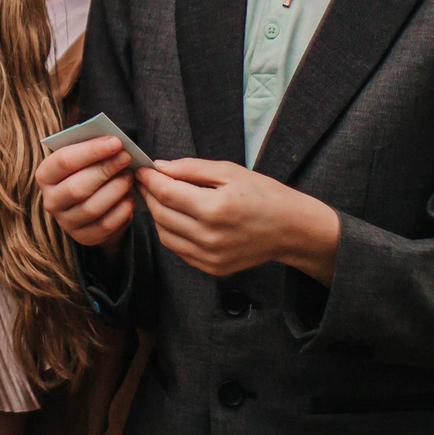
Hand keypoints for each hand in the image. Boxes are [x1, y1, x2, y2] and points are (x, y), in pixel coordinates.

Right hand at [35, 136, 136, 247]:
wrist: (90, 203)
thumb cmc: (87, 172)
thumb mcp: (84, 158)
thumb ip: (93, 149)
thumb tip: (115, 143)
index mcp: (46, 175)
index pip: (64, 161)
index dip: (92, 150)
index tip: (117, 142)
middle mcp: (51, 200)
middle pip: (78, 187)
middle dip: (106, 170)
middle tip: (127, 158)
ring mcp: (66, 222)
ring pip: (92, 208)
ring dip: (116, 189)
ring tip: (129, 176)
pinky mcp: (83, 237)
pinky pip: (105, 225)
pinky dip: (121, 210)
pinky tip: (130, 197)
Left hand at [135, 158, 340, 281]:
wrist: (291, 229)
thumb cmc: (264, 195)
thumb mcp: (229, 171)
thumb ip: (191, 169)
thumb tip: (160, 167)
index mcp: (214, 208)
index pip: (166, 193)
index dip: (149, 179)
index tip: (142, 169)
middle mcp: (209, 236)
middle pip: (161, 214)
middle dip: (149, 195)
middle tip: (147, 181)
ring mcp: (210, 256)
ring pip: (165, 235)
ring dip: (157, 215)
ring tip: (162, 198)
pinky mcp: (211, 268)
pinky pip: (178, 249)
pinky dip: (171, 232)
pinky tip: (177, 218)